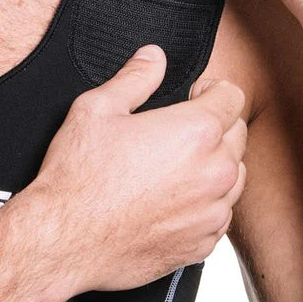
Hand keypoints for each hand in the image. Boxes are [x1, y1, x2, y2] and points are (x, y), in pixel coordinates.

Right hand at [28, 46, 247, 294]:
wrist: (65, 239)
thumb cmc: (78, 175)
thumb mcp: (98, 109)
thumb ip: (135, 77)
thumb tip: (153, 57)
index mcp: (196, 132)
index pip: (232, 96)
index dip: (209, 90)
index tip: (191, 97)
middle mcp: (215, 172)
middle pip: (237, 134)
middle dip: (214, 126)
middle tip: (176, 133)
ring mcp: (212, 212)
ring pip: (234, 177)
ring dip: (213, 167)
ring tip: (172, 168)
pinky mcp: (202, 244)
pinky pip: (219, 215)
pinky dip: (203, 205)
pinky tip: (169, 201)